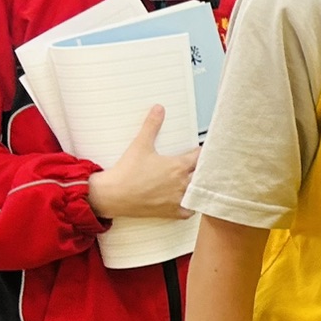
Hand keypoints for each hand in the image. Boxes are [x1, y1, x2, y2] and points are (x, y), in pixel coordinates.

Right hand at [87, 106, 196, 220]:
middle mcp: (182, 184)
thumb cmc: (127, 171)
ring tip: (200, 182)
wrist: (113, 194)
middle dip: (205, 170)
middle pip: (204, 176)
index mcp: (179, 166)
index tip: (205, 150)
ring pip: (199, 194)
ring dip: (200, 188)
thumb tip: (159, 108)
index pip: (201, 157)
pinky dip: (191, 207)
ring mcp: (178, 199)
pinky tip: (189, 201)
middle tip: (206, 166)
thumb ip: (152, 125)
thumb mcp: (141, 144)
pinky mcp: (171, 212)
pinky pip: (189, 212)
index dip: (204, 152)